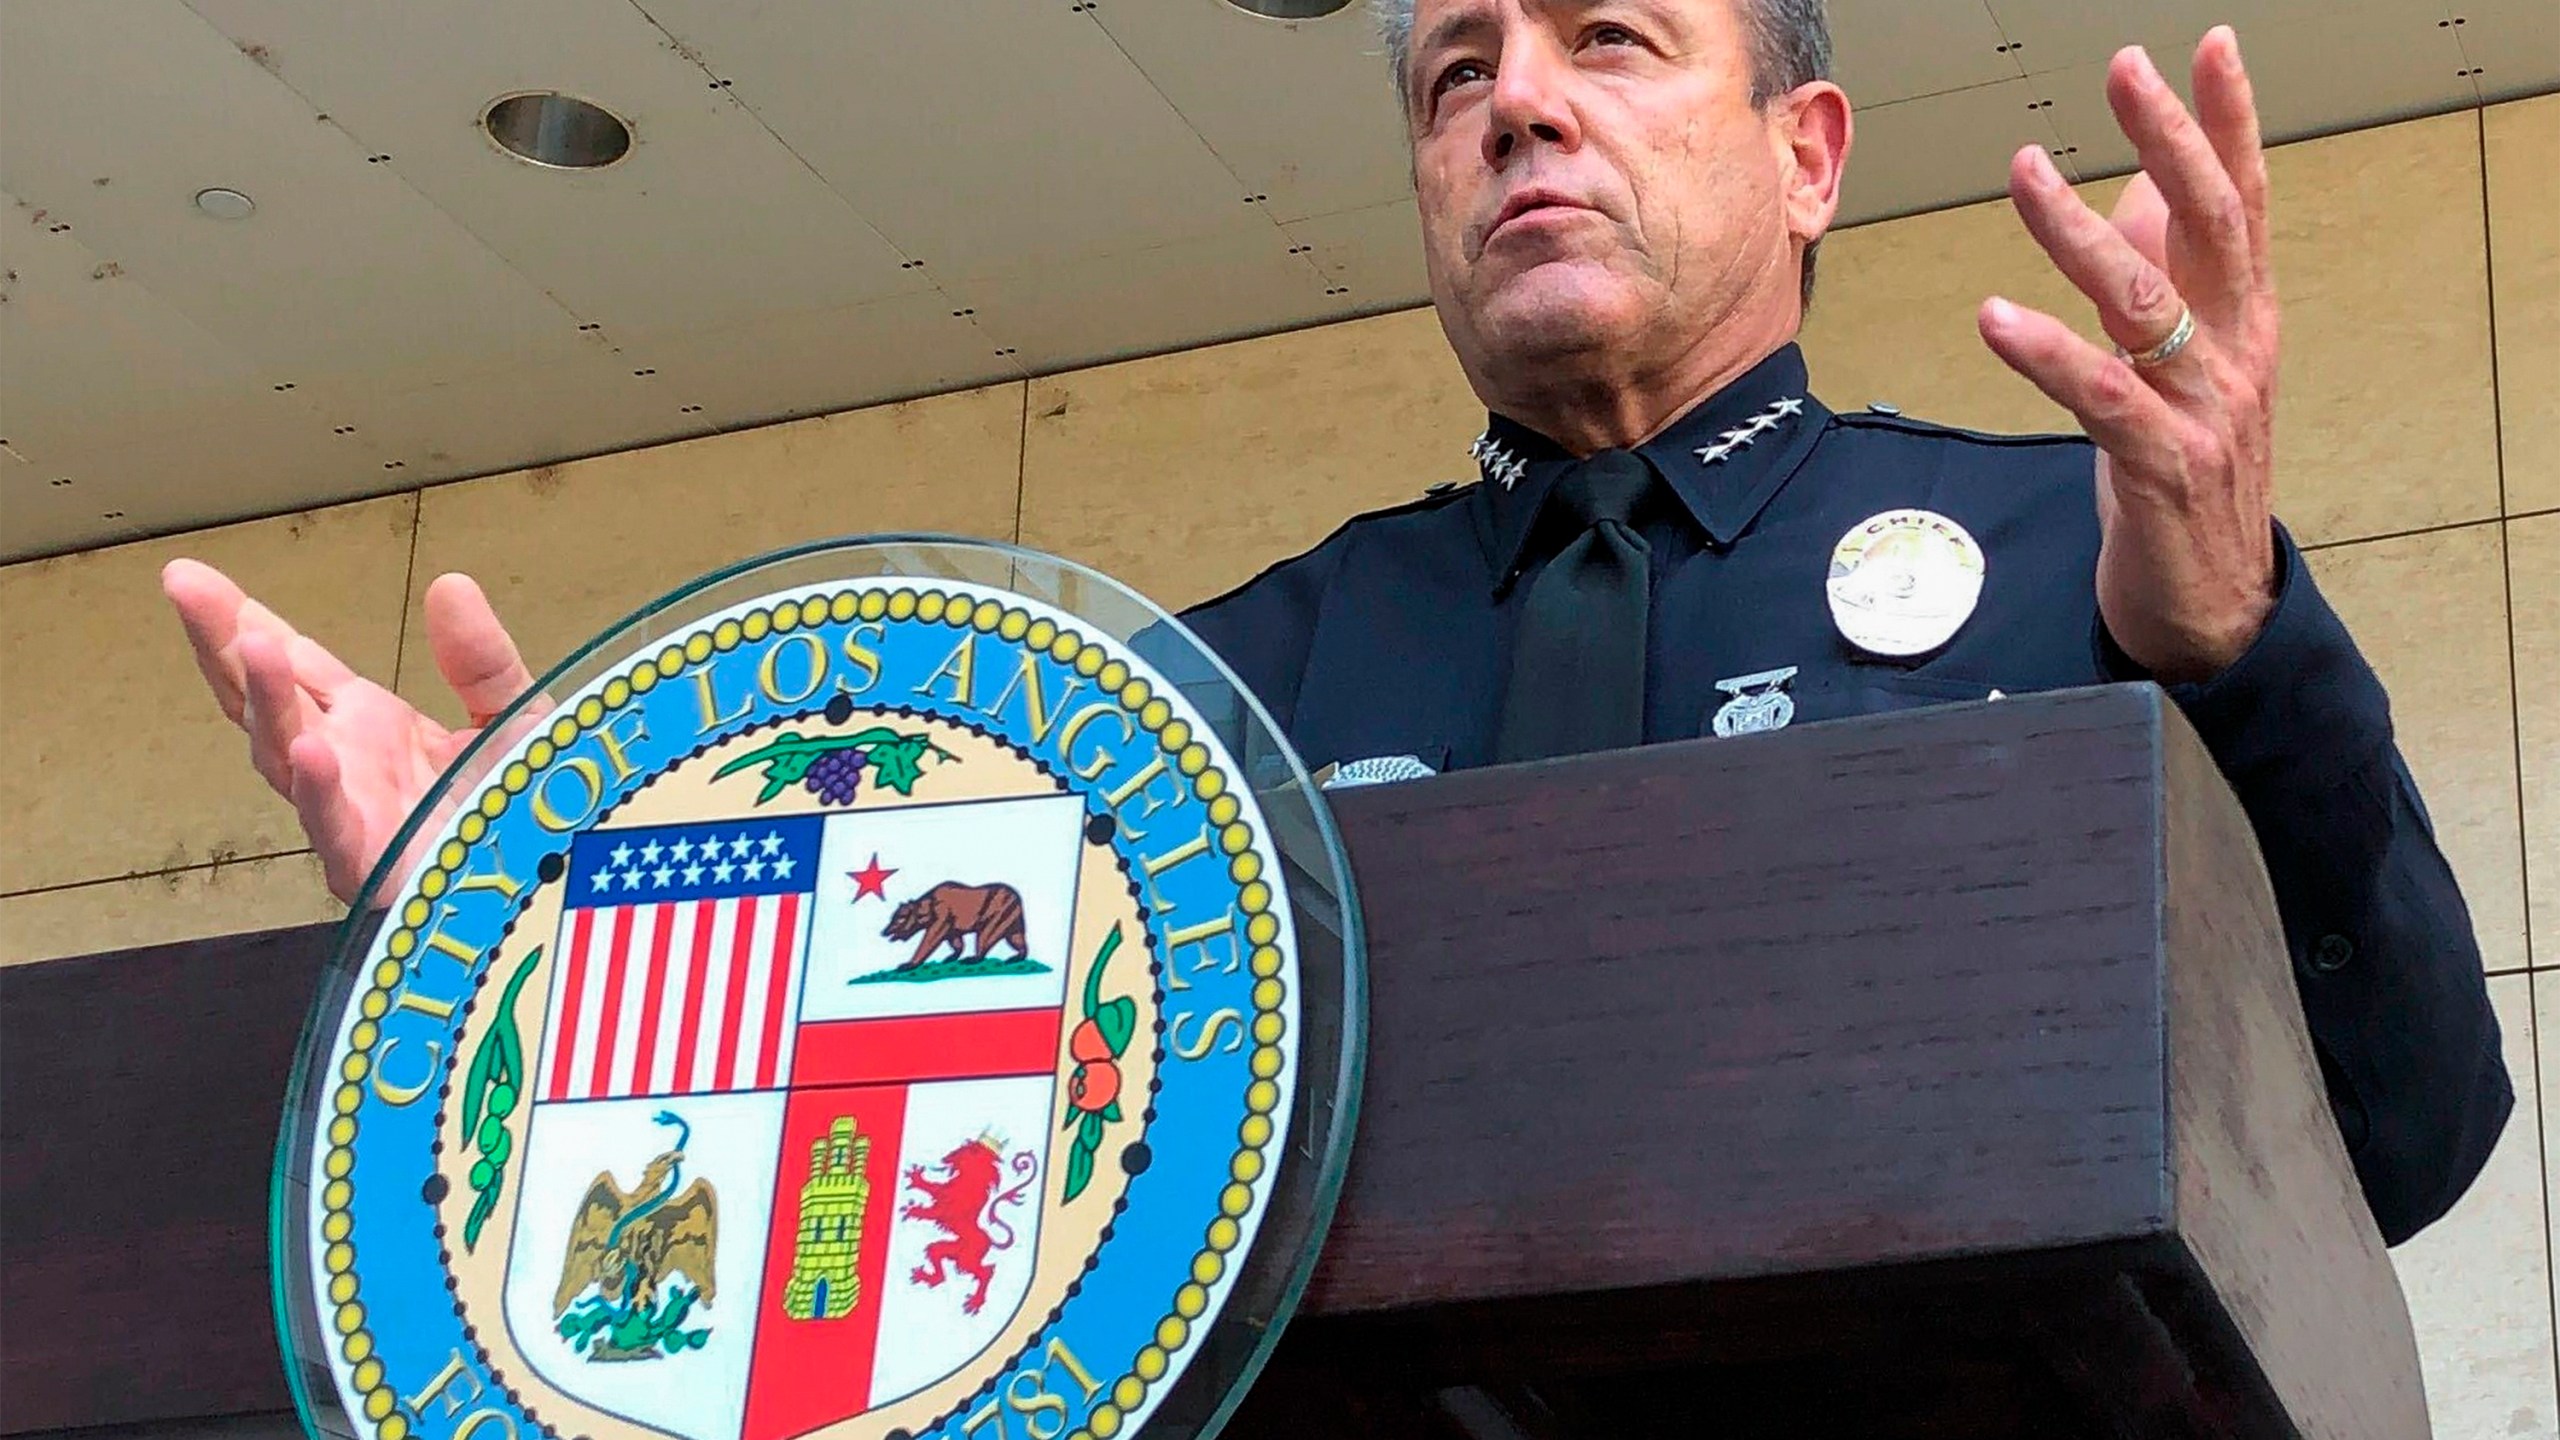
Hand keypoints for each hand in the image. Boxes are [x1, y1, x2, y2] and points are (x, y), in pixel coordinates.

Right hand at [161, 560, 538, 901]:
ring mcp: (350, 817)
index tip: (191, 578)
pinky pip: (336, 829)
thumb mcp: (512, 714)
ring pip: (287, 758)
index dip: (243, 622)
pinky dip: (320, 791)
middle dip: (223, 645)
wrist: (563, 884)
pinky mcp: (375, 870)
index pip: (293, 666)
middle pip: (266, 701)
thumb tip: (450, 585)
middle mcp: (345, 766)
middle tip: (184, 586)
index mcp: (368, 725)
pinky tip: (313, 750)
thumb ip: (481, 658)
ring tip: (253, 646)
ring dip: (268, 703)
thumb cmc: (528, 810)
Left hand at [1978, 27, 2279, 683]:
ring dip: (2080, 231)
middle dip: (2171, 139)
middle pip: (2210, 224)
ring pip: (2145, 300)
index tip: (2210, 46)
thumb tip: (2141, 193)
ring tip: (2026, 170)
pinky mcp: (2161, 466)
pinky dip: (2046, 352)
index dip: (2228, 121)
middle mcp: (2235, 352)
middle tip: (2127, 71)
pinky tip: (1995, 316)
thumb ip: (2168, 279)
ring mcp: (2204, 409)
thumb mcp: (2180, 367)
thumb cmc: (2184, 476)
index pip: (2242, 201)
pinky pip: (2101, 395)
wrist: (2211, 605)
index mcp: (2241, 320)